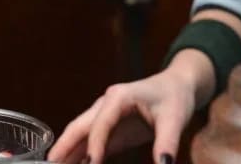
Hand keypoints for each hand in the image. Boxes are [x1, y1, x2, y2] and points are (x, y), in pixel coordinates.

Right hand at [47, 58, 205, 163]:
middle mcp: (106, 105)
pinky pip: (91, 142)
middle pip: (79, 126)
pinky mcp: (111, 128)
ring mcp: (105, 116)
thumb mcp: (175, 119)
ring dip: (67, 151)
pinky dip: (80, 154)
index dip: (95, 145)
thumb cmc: (174, 97)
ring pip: (80, 135)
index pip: (100, 124)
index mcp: (119, 97)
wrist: (177, 86)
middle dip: (64, 146)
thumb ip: (166, 143)